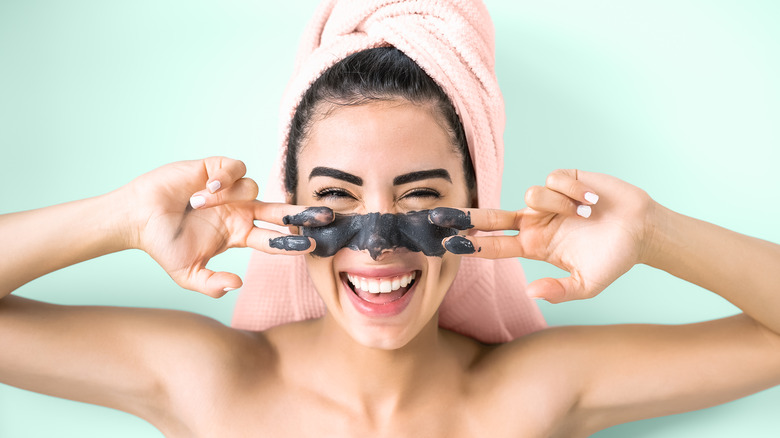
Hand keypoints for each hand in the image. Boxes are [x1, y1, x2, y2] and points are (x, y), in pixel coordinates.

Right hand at [118, 157, 332, 296]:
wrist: (137, 218)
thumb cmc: (163, 245)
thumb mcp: (188, 274)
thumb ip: (212, 285)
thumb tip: (238, 285)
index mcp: (239, 234)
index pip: (274, 239)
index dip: (292, 243)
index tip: (311, 246)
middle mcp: (241, 211)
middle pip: (281, 211)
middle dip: (303, 213)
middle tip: (326, 216)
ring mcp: (230, 191)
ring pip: (253, 189)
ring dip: (228, 197)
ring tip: (198, 203)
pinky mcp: (216, 169)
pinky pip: (235, 169)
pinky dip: (225, 179)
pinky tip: (205, 189)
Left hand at [430, 169, 657, 302]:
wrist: (643, 230)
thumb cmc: (614, 259)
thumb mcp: (587, 284)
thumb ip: (558, 291)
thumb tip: (529, 292)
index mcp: (535, 246)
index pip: (496, 244)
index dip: (473, 244)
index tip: (449, 244)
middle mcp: (536, 221)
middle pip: (492, 215)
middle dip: (466, 215)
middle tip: (438, 215)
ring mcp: (548, 200)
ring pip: (531, 195)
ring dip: (559, 206)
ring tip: (585, 215)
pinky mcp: (564, 179)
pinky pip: (554, 180)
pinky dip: (574, 192)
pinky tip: (592, 200)